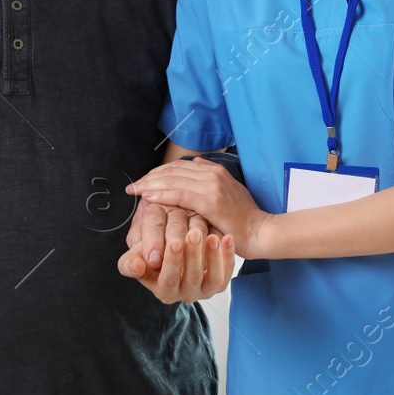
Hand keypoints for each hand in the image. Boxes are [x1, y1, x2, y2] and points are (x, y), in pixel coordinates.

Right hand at [118, 200, 235, 302]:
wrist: (172, 251)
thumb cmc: (152, 254)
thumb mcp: (136, 257)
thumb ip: (130, 263)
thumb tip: (137, 266)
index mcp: (163, 291)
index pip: (168, 280)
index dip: (172, 261)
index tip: (174, 241)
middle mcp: (185, 294)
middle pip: (192, 278)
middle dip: (193, 254)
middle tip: (194, 232)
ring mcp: (204, 290)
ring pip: (213, 278)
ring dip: (213, 257)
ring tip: (212, 236)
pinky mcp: (219, 283)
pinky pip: (227, 272)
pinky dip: (228, 256)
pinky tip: (227, 237)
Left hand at [126, 157, 270, 258]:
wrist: (260, 231)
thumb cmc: (244, 218)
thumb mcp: (229, 192)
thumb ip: (212, 178)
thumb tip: (197, 163)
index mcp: (215, 171)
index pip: (179, 166)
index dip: (158, 172)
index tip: (143, 181)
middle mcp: (212, 173)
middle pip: (172, 170)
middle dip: (150, 177)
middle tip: (133, 187)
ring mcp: (211, 185)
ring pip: (172, 180)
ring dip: (150, 185)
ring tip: (135, 191)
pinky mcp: (210, 200)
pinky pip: (179, 194)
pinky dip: (162, 195)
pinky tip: (148, 198)